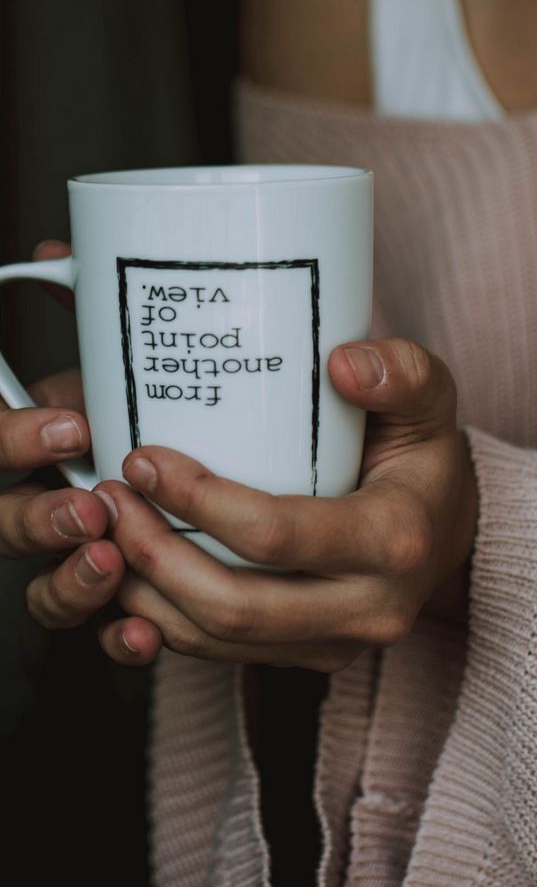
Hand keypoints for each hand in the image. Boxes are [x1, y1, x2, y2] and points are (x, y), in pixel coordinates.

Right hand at [1, 240, 125, 634]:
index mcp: (20, 443)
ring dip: (70, 585)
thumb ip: (78, 304)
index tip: (71, 428)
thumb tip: (61, 247)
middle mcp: (28, 502)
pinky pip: (97, 633)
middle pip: (0, 525)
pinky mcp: (107, 599)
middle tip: (90, 508)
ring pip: (40, 593)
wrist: (174, 459)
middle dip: (37, 521)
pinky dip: (116, 638)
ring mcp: (63, 558)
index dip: (13, 441)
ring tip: (112, 567)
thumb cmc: (122, 399)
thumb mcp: (103, 353)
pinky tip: (144, 633)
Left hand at [95, 338, 477, 670]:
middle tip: (108, 499)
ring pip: (218, 641)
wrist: (445, 526)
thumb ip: (398, 371)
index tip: (143, 459)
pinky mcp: (307, 658)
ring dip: (146, 594)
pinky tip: (129, 574)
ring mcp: (335, 646)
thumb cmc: (423, 454)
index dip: (198, 500)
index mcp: (393, 541)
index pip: (277, 536)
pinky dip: (164, 620)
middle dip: (154, 556)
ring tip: (103, 532)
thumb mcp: (428, 398)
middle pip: (235, 606)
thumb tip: (343, 364)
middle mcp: (367, 609)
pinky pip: (221, 655)